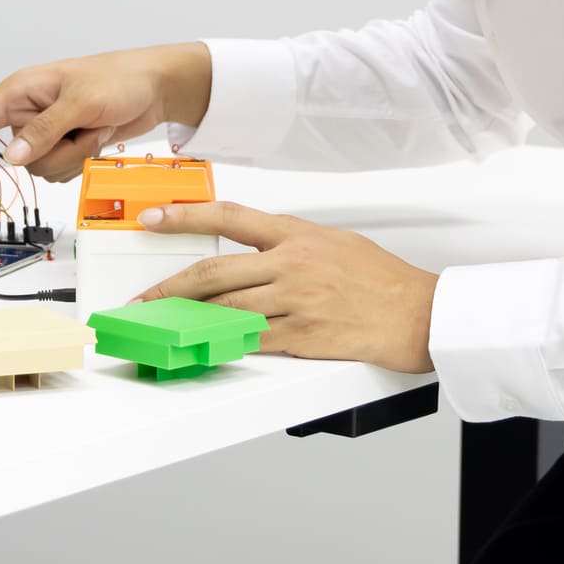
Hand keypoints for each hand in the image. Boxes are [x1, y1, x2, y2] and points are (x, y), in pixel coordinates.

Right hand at [0, 43, 212, 184]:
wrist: (156, 86)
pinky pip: (60, 170)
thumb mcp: (80, 103)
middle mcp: (27, 111)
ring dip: (72, 154)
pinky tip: (97, 136)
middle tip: (82, 126)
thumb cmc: (118, 79)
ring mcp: (46, 130)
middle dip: (53, 150)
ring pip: (40, 169)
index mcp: (19, 91)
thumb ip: (43, 131)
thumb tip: (12, 158)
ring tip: (93, 126)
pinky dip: (82, 158)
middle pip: (16, 157)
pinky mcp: (64, 143)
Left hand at [134, 201, 438, 372]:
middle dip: (170, 286)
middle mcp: (291, 264)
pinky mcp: (304, 336)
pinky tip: (204, 346)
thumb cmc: (382, 279)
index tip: (153, 219)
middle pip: (214, 272)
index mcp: (296, 234)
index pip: (228, 216)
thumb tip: (254, 248)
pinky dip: (225, 343)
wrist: (421, 313)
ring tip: (163, 326)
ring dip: (189, 319)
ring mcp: (296, 301)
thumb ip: (290, 243)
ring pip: (226, 308)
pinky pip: (253, 340)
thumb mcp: (334, 241)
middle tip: (143, 297)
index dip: (184, 217)